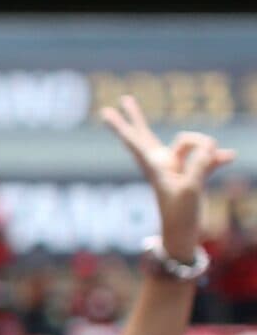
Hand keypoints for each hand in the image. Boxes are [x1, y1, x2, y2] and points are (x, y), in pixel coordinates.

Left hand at [101, 94, 236, 261]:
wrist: (184, 235)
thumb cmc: (181, 215)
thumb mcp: (191, 188)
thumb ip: (201, 163)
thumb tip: (211, 146)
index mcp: (154, 166)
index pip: (134, 140)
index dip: (121, 126)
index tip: (104, 112)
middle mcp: (162, 163)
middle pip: (145, 134)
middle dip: (136, 117)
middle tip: (123, 99)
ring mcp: (177, 167)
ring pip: (192, 143)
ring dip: (207, 149)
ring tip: (216, 161)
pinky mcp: (192, 173)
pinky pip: (207, 157)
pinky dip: (217, 158)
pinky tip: (229, 157)